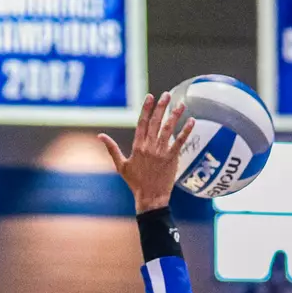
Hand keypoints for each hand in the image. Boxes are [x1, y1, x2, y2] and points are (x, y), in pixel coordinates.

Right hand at [97, 92, 196, 213]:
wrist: (150, 198)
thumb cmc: (135, 183)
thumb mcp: (120, 166)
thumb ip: (112, 148)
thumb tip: (100, 136)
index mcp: (137, 147)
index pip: (141, 123)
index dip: (146, 108)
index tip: (150, 96)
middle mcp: (149, 147)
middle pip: (155, 122)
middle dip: (161, 107)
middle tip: (167, 95)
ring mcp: (161, 152)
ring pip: (168, 129)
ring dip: (175, 115)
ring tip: (181, 104)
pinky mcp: (172, 159)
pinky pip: (180, 142)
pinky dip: (186, 131)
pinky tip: (191, 121)